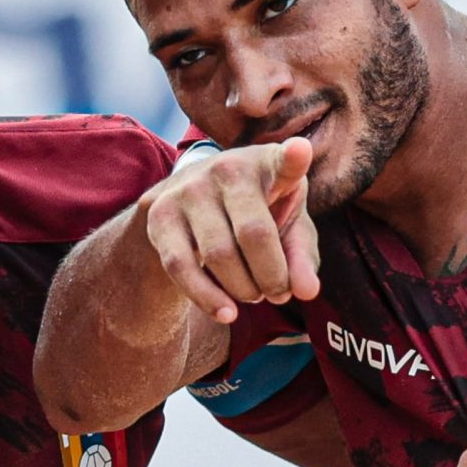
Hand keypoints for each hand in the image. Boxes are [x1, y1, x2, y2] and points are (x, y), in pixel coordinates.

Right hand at [144, 136, 319, 322]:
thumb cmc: (255, 215)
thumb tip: (306, 292)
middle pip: (254, 234)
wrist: (190, 202)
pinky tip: (226, 314)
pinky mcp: (160, 214)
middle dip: (271, 276)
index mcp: (268, 164)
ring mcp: (189, 189)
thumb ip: (301, 258)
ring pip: (218, 255)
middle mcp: (227, 168)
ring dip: (242, 289)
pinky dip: (207, 298)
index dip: (292, 158)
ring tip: (253, 294)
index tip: (299, 152)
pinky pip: (182, 266)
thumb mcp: (287, 229)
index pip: (284, 161)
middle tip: (277, 293)